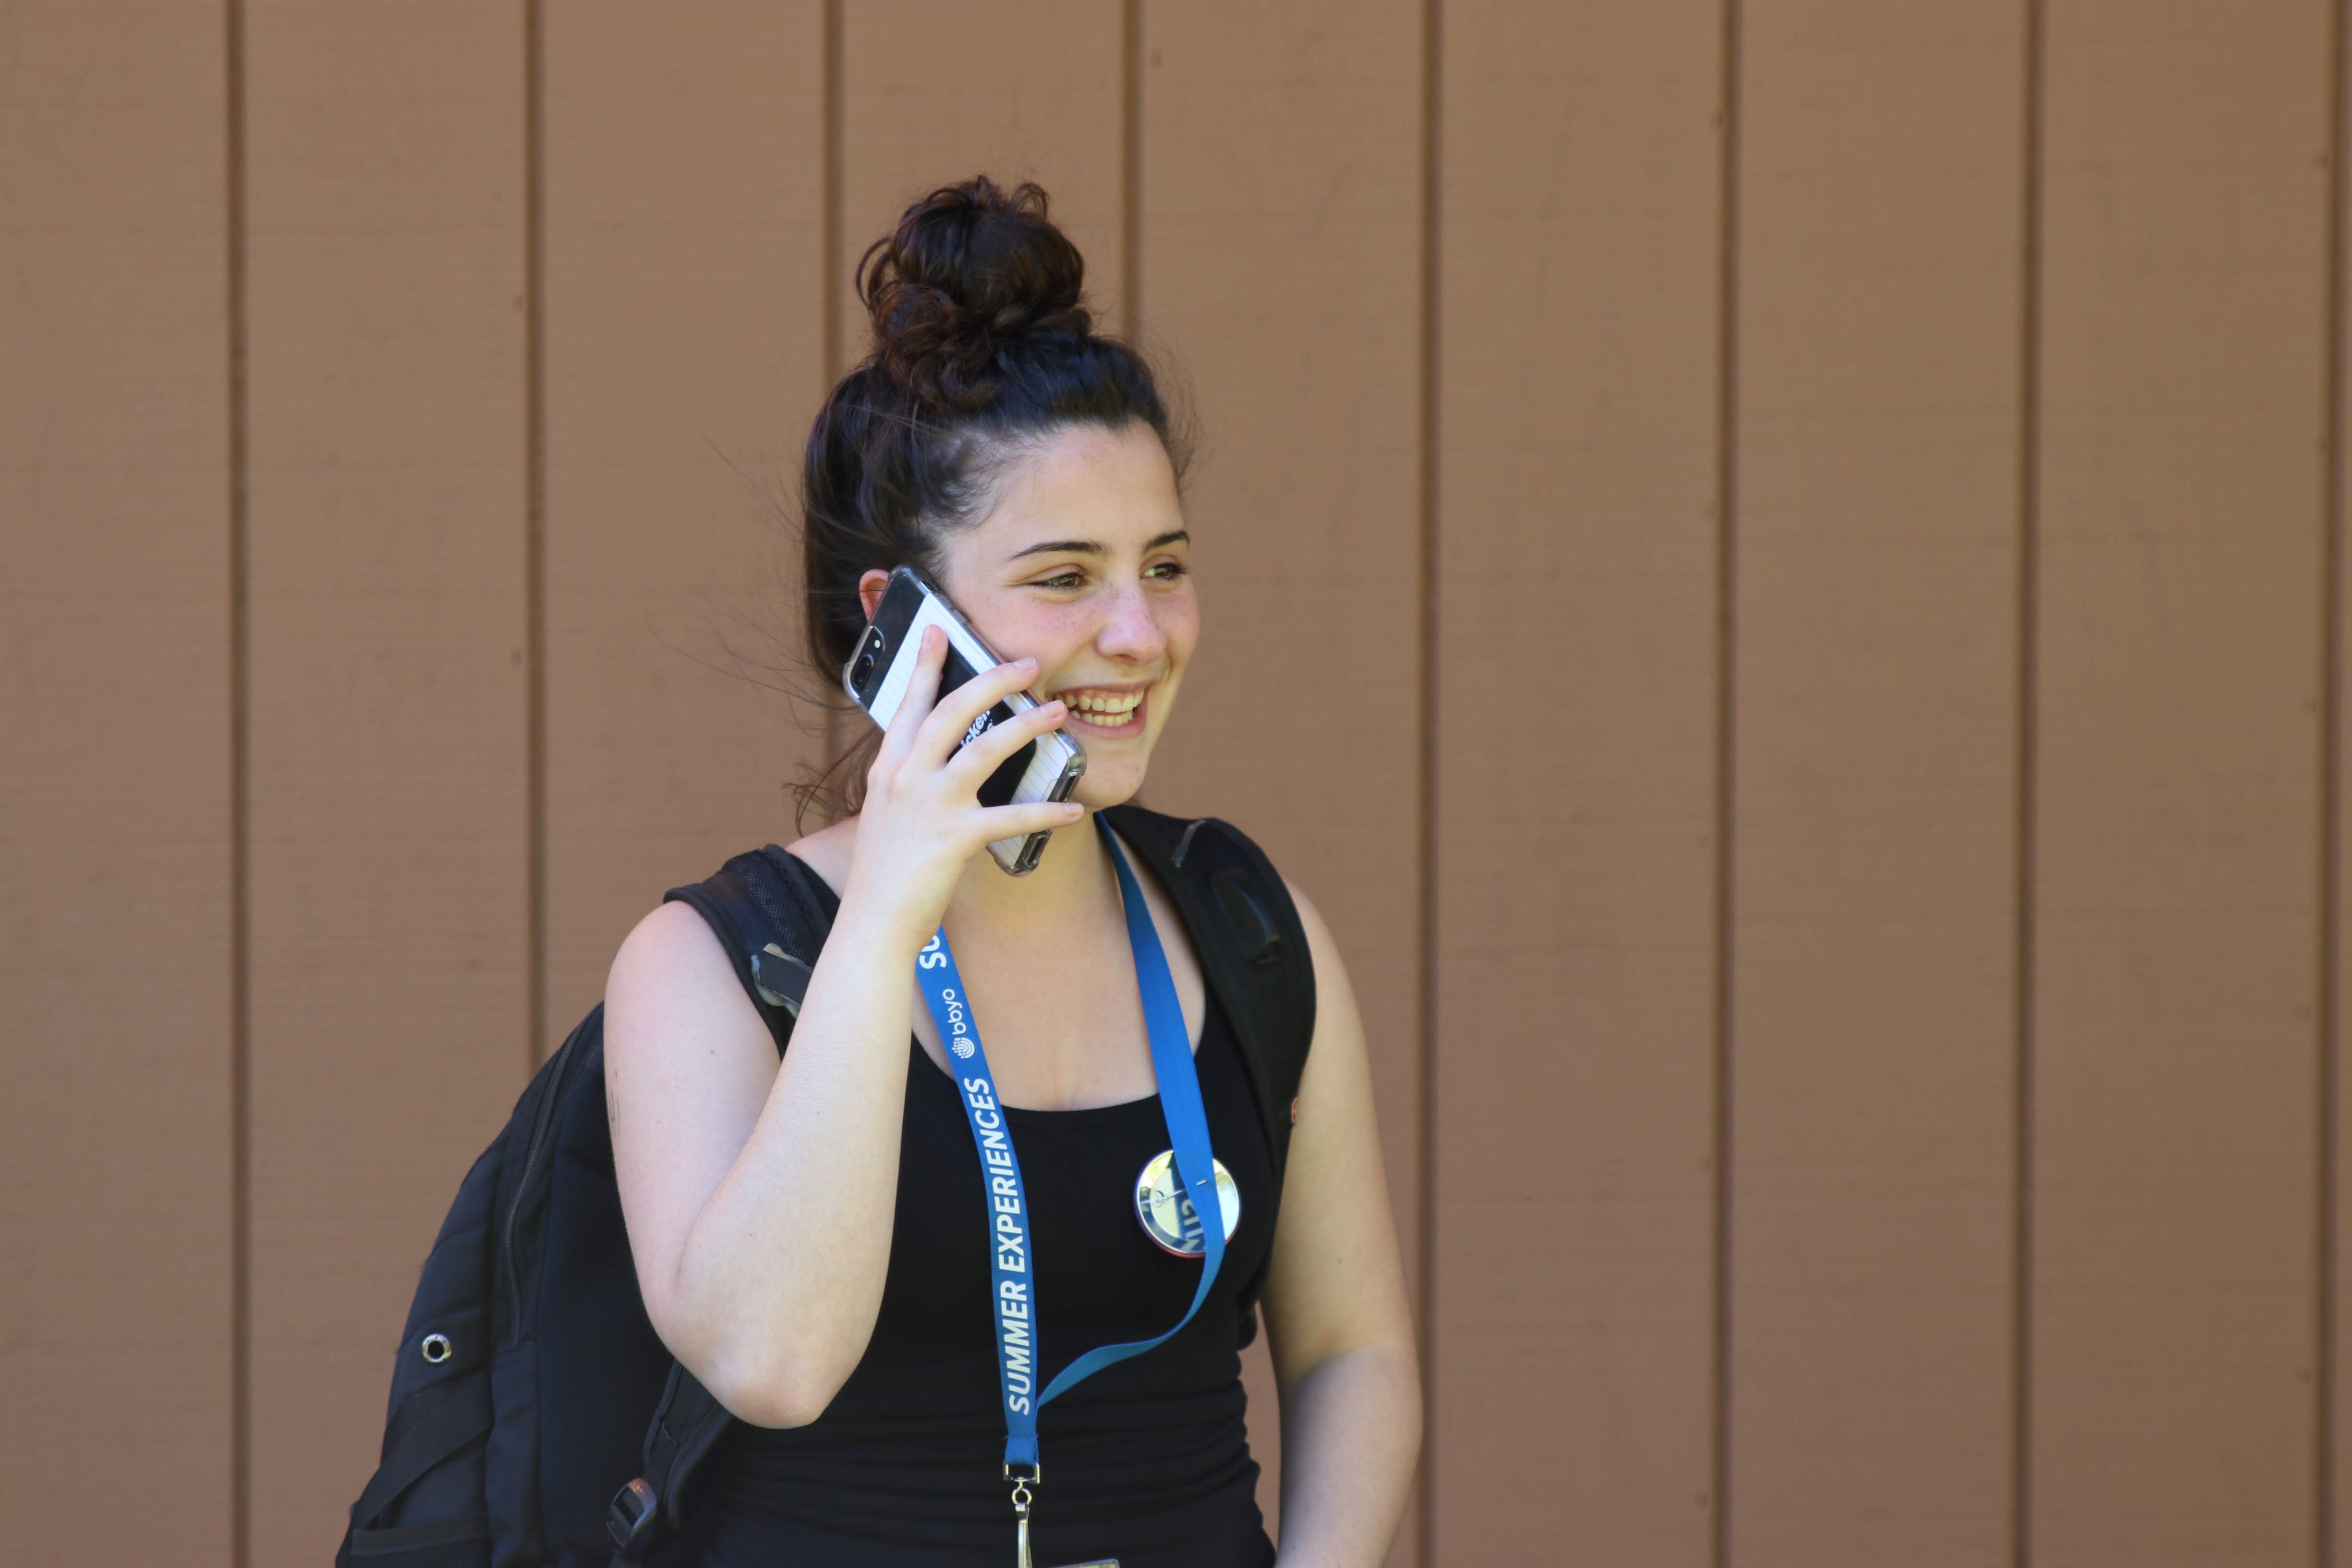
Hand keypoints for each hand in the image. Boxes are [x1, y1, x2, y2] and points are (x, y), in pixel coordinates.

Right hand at [839, 625, 1081, 950]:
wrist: (872, 924)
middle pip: (952, 711)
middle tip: (1027, 662)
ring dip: (1026, 725)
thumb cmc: (885, 875)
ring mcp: (929, 806)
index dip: (926, 666)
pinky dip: (1045, 813)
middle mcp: (906, 779)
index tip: (939, 632)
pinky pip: (1010, 817)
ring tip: (1058, 710)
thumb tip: (939, 768)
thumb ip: (909, 786)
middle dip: (992, 680)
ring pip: (985, 748)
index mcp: (890, 771)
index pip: (909, 706)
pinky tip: (1073, 809)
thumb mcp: (887, 817)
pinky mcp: (953, 838)